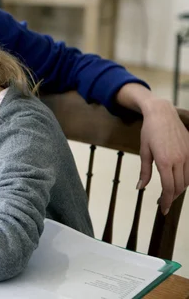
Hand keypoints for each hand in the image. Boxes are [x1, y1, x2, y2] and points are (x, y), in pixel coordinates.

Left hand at [138, 97, 188, 213]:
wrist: (162, 114)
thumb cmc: (149, 132)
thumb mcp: (144, 152)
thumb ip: (144, 171)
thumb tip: (140, 188)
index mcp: (165, 161)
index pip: (168, 188)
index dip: (167, 201)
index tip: (163, 210)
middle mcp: (179, 160)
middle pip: (179, 187)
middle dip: (172, 197)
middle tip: (163, 203)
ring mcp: (188, 155)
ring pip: (187, 180)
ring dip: (179, 189)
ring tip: (169, 193)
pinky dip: (185, 179)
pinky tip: (178, 181)